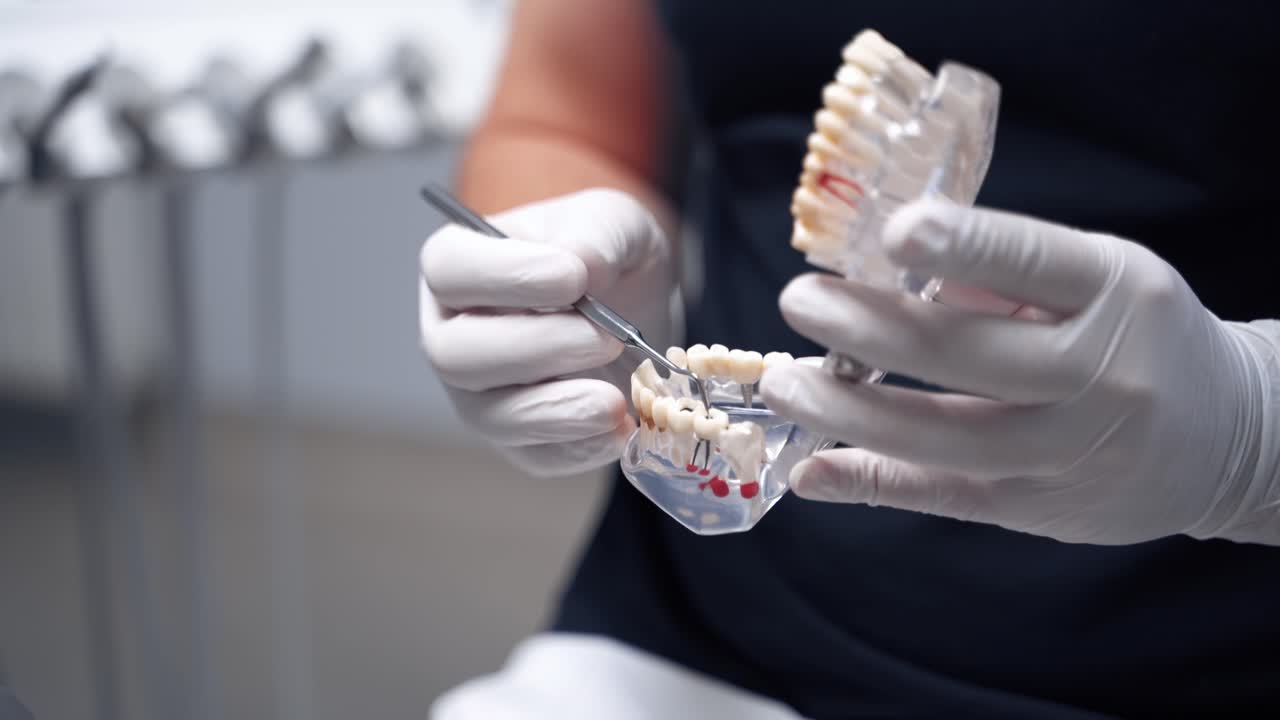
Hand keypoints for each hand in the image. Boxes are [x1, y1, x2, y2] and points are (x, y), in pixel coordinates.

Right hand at [420, 188, 674, 475]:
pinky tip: (621, 427)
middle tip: (606, 338)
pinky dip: (580, 448)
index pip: (450, 271)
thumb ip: (598, 235)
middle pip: (458, 356)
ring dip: (556, 411)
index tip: (573, 277)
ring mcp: (481, 394)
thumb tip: (582, 263)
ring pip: (493, 416)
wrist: (638, 304)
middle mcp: (453, 334)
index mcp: (458, 265)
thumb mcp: (612, 222)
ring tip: (614, 400)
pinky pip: (536, 456)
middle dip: (535, 349)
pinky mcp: (520, 440)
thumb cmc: (604, 253)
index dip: (504, 277)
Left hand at [761, 197, 1279, 544]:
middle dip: (868, 328)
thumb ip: (1003, 273)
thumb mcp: (1099, 279)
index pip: (1033, 260)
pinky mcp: (1038, 509)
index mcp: (1116, 293)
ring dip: (848, 413)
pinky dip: (869, 483)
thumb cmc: (1137, 336)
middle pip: (968, 354)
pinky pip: (941, 497)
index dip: (961, 245)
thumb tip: (884, 267)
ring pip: (944, 436)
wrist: (1228, 439)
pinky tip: (810, 469)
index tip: (892, 231)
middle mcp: (1099, 374)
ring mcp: (1068, 451)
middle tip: (797, 300)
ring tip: (783, 384)